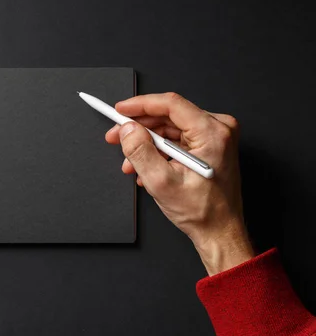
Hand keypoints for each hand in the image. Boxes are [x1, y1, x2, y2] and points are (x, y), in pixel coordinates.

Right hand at [105, 93, 253, 274]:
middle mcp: (218, 129)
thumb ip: (140, 152)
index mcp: (212, 133)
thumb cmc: (201, 211)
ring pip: (170, 128)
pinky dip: (159, 149)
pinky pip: (177, 138)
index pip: (170, 104)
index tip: (120, 110)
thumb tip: (127, 129)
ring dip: (146, 143)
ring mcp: (215, 137)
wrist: (219, 231)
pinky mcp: (210, 145)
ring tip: (130, 162)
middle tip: (116, 136)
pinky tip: (145, 166)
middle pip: (168, 116)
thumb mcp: (161, 182)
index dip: (140, 105)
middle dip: (139, 128)